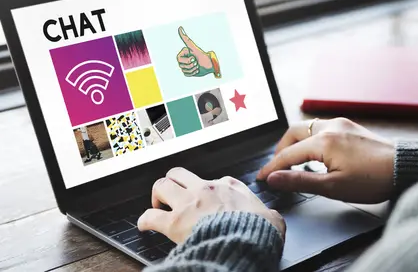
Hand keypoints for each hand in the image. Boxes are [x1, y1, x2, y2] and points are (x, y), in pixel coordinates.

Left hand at [138, 167, 285, 243]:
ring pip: (161, 185)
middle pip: (179, 173)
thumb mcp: (272, 218)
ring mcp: (188, 203)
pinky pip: (150, 216)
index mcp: (229, 186)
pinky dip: (145, 220)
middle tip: (172, 195)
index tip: (206, 199)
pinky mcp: (175, 222)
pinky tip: (144, 225)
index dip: (206, 190)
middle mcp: (206, 189)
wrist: (245, 243)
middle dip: (173, 182)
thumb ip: (269, 214)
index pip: (213, 180)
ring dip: (157, 195)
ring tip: (158, 205)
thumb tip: (273, 219)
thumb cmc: (258, 232)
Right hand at [176, 27, 220, 77]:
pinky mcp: (187, 72)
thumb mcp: (194, 48)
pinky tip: (197, 70)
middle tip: (197, 62)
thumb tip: (180, 27)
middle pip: (181, 65)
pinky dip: (193, 73)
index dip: (187, 60)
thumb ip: (186, 39)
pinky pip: (186, 74)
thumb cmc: (203, 56)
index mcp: (183, 53)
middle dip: (191, 65)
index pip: (179, 59)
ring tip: (198, 66)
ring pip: (184, 70)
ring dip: (193, 69)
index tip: (194, 58)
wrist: (210, 65)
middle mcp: (183, 59)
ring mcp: (185, 66)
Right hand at [256, 118, 394, 203]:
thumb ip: (300, 181)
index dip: (272, 167)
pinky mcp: (350, 127)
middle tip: (277, 167)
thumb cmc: (373, 179)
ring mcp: (341, 124)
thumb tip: (274, 178)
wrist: (405, 168)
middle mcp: (330, 126)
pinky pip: (321, 128)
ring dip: (296, 142)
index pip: (287, 154)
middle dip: (281, 149)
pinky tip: (315, 154)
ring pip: (307, 127)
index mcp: (323, 141)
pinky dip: (311, 139)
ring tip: (294, 162)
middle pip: (293, 132)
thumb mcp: (333, 187)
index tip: (261, 178)